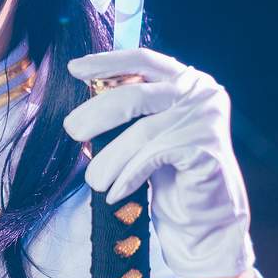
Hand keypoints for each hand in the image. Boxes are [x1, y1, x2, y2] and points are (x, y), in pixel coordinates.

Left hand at [64, 47, 255, 277]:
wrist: (205, 217)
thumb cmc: (172, 173)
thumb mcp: (148, 132)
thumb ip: (130, 111)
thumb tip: (83, 107)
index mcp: (186, 80)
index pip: (144, 60)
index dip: (107, 62)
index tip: (74, 68)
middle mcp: (200, 93)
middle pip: (136, 94)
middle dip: (97, 113)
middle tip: (71, 130)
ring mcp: (205, 118)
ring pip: (141, 132)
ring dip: (110, 159)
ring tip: (93, 181)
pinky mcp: (205, 148)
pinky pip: (153, 158)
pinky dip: (129, 176)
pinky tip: (115, 193)